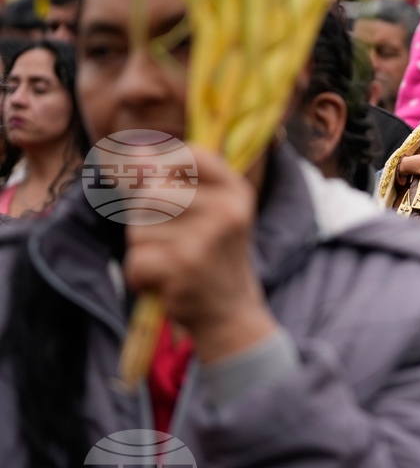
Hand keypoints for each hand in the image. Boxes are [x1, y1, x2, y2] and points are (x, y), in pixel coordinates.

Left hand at [123, 147, 276, 363]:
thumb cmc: (212, 256)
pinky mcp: (184, 267)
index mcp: (237, 192)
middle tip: (171, 241)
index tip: (164, 188)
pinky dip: (141, 276)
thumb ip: (171, 181)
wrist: (231, 313)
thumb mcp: (207, 213)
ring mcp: (206, 239)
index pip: (191, 155)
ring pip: (139, 228)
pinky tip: (164, 283)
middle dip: (145, 219)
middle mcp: (227, 210)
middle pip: (151, 193)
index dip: (164, 166)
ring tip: (172, 263)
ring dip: (144, 250)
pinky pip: (135, 260)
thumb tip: (134, 154)